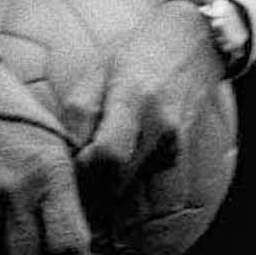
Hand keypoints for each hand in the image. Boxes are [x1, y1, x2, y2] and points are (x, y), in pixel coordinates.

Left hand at [76, 0, 228, 227]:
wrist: (192, 42)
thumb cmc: (136, 52)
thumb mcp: (97, 70)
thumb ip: (78, 114)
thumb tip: (63, 156)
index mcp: (133, 100)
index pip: (108, 156)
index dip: (83, 175)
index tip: (66, 175)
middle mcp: (160, 128)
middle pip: (122, 185)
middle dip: (92, 199)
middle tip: (72, 200)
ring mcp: (175, 146)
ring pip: (144, 200)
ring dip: (115, 212)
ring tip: (94, 211)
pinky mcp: (183, 157)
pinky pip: (161, 199)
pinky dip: (139, 211)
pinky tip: (119, 210)